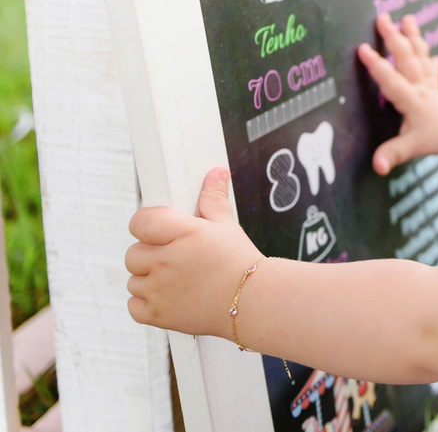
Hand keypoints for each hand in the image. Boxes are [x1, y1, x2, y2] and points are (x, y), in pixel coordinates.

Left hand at [126, 168, 262, 338]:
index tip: (157, 230)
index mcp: (183, 234)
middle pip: (133, 253)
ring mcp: (160, 290)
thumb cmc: (240, 263)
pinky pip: (134, 305)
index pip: (140, 222)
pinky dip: (146, 303)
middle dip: (150, 254)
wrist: (254, 302)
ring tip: (177, 279)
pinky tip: (169, 297)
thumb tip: (215, 173)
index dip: (146, 224)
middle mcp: (167, 261)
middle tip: (174, 258)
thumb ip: (213, 199)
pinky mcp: (158, 314)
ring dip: (148, 280)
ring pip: (133, 280)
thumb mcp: (227, 226)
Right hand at [357, 14, 437, 174]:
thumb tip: (377, 166)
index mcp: (413, 100)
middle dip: (394, 38)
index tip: (363, 48)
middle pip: (406, 59)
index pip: (392, 80)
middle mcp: (421, 87)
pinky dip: (429, 59)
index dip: (377, 65)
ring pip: (419, 56)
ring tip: (407, 18)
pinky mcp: (436, 88)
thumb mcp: (414, 148)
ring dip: (412, 37)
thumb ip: (393, 154)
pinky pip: (430, 68)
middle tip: (382, 17)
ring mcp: (430, 85)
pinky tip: (432, 55)